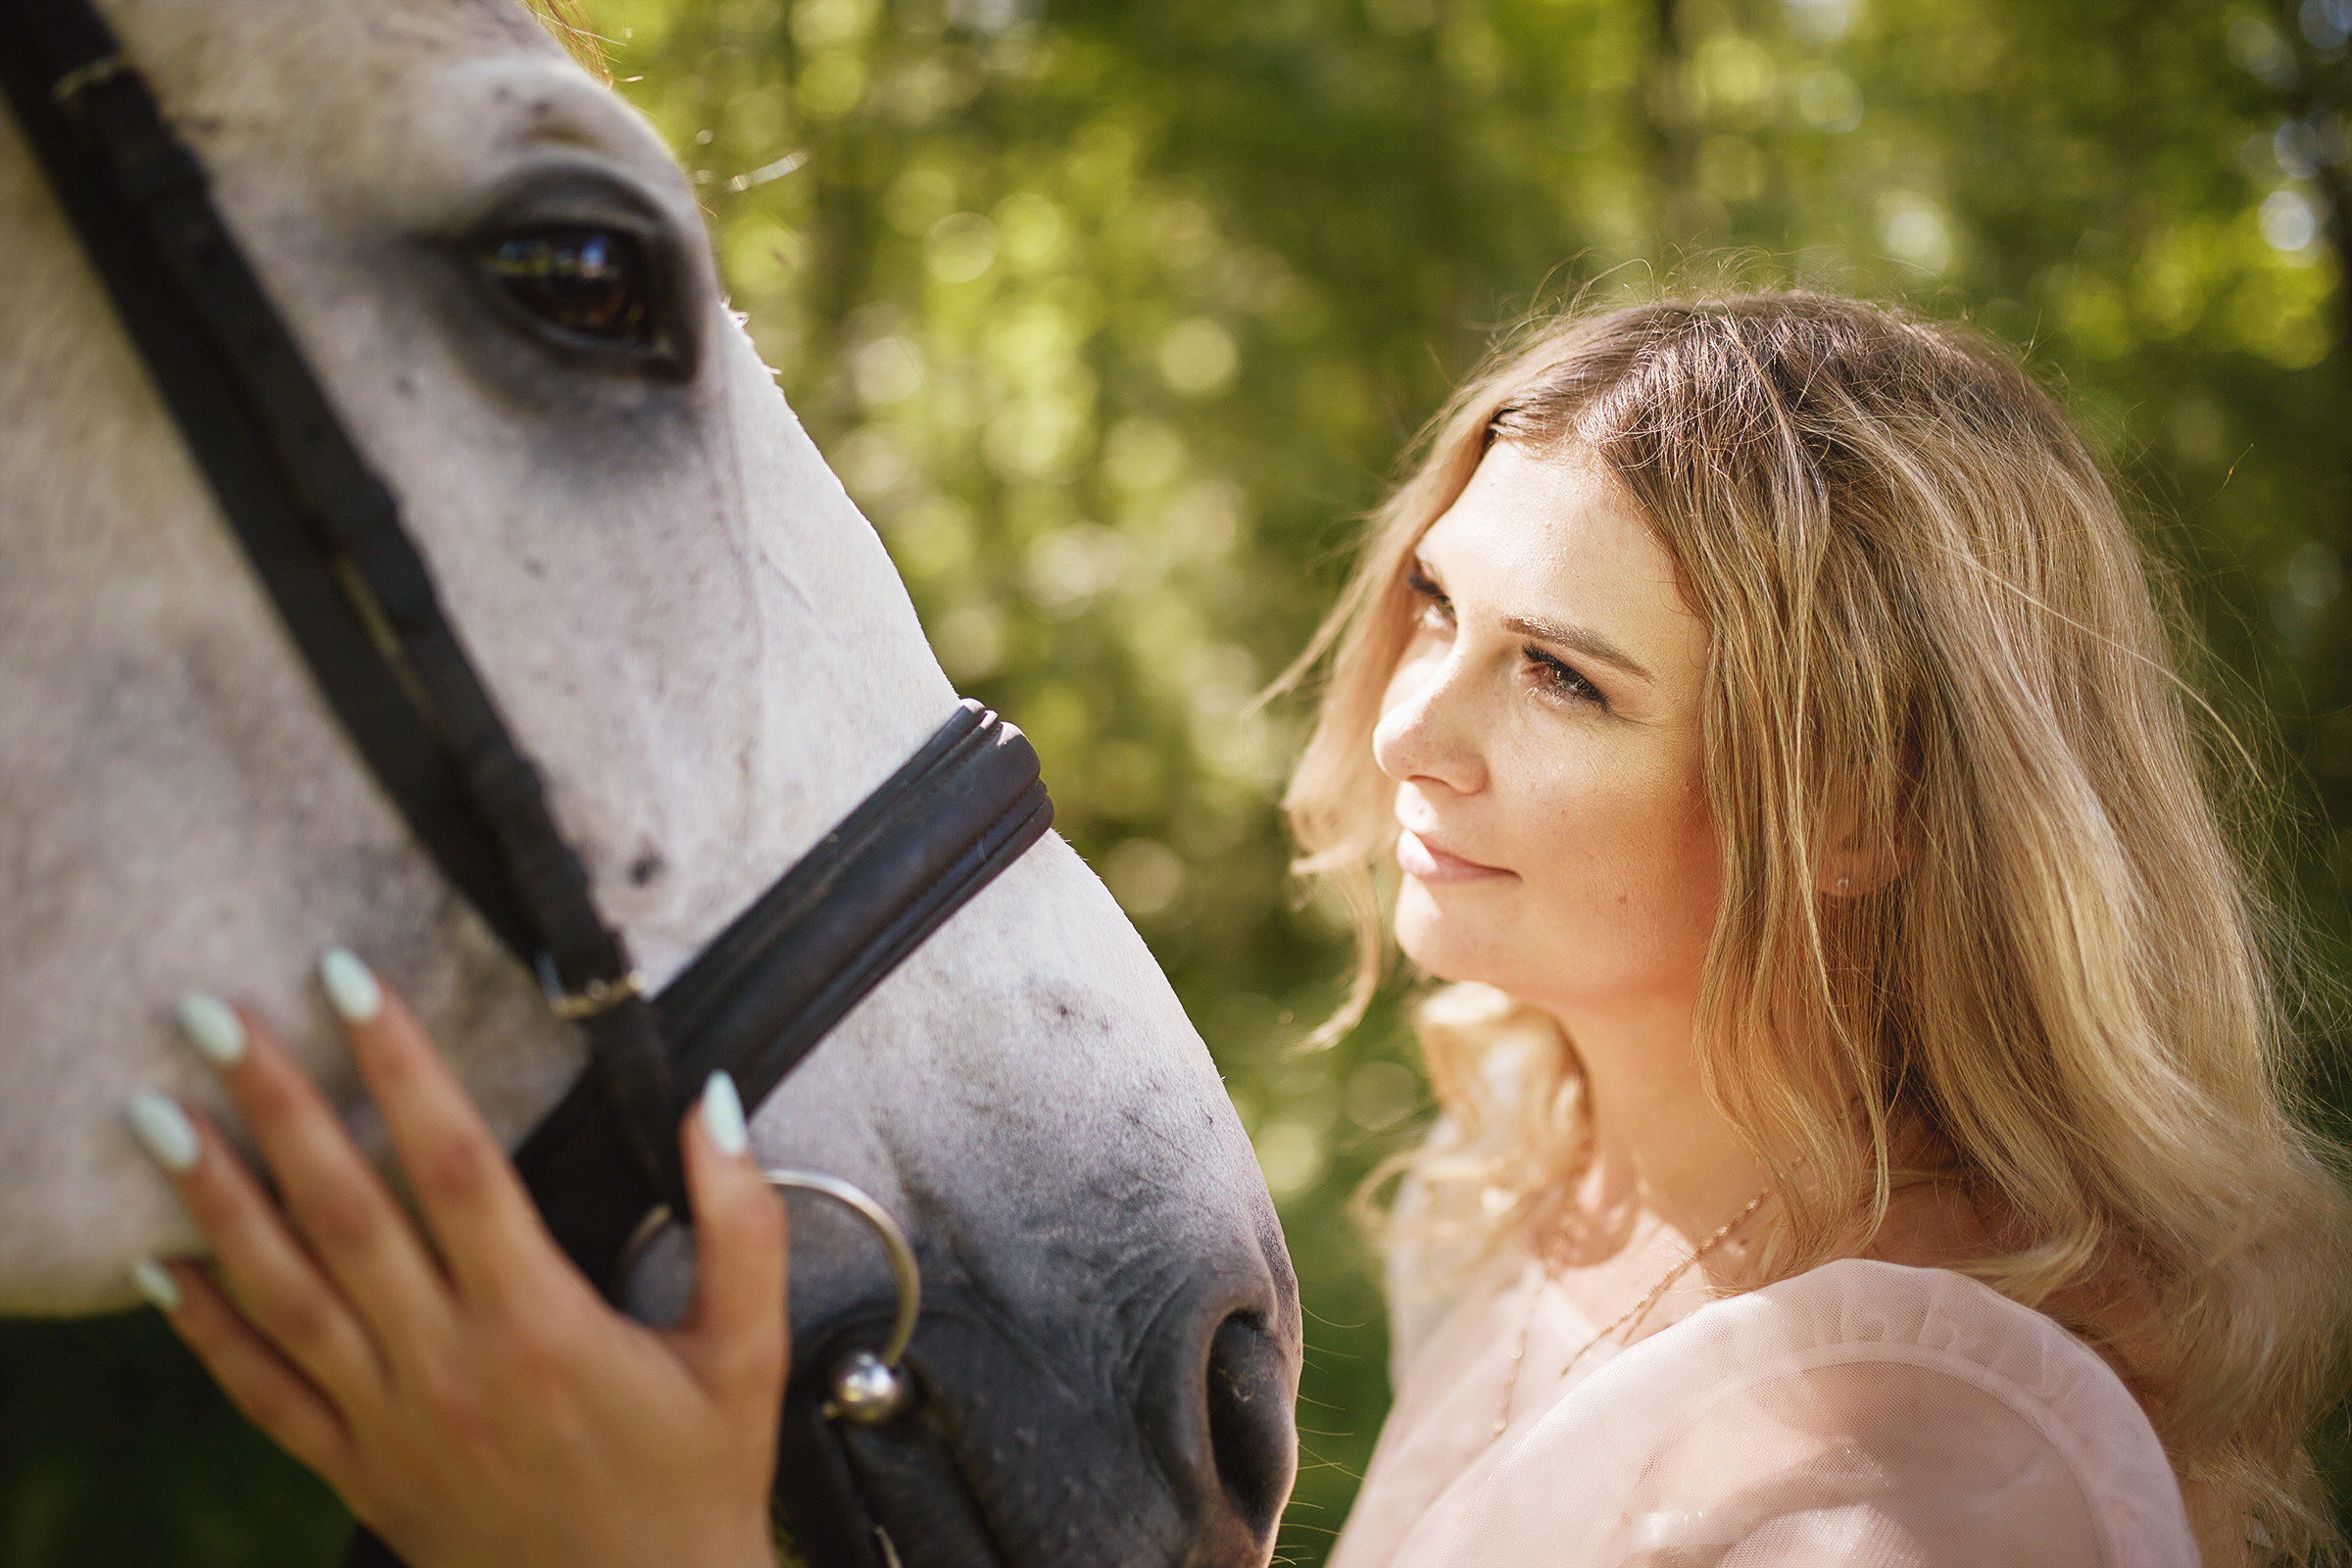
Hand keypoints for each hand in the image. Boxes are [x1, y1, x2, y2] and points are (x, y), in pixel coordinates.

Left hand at [121, 948, 787, 1567]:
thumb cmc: (696, 1483)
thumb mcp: (748, 1353)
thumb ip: (741, 1222)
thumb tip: (714, 1104)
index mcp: (539, 1325)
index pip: (453, 1164)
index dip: (399, 1065)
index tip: (349, 981)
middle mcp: (446, 1367)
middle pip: (342, 1212)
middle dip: (275, 1105)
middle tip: (213, 1017)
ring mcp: (390, 1424)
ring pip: (282, 1293)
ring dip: (213, 1199)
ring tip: (158, 1115)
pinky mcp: (360, 1471)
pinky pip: (264, 1394)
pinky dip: (205, 1331)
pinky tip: (160, 1268)